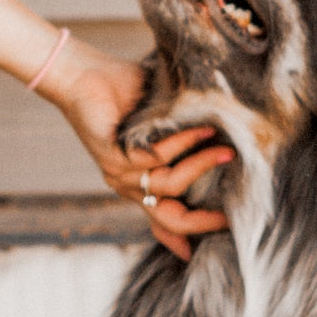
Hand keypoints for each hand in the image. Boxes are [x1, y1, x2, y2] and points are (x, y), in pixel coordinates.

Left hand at [35, 37, 232, 261]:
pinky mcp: (113, 156)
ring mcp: (120, 173)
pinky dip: (184, 143)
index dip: (187, 238)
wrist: (83, 77)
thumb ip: (185, 139)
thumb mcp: (159, 123)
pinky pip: (157, 158)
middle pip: (170, 219)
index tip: (216, 239)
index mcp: (139, 184)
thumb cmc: (125, 96)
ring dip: (203, 166)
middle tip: (233, 215)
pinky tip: (202, 130)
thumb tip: (227, 141)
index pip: (164, 223)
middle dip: (205, 220)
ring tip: (226, 151)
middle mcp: (130, 185)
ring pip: (171, 185)